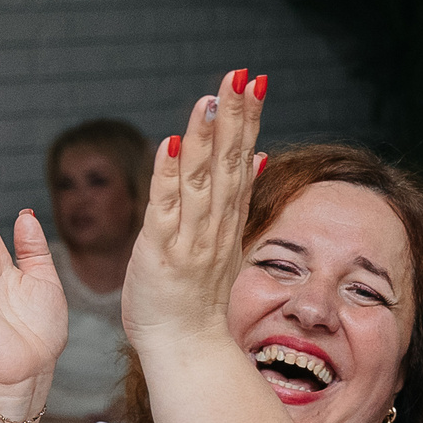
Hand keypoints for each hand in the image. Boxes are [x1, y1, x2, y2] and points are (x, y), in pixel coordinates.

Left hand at [123, 68, 267, 354]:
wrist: (187, 348)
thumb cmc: (197, 299)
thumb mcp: (226, 242)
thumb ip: (239, 198)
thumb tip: (260, 158)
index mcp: (227, 219)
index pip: (241, 158)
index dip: (249, 118)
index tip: (256, 80)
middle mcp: (214, 224)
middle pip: (228, 161)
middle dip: (236, 115)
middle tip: (243, 74)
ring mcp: (189, 238)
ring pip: (200, 179)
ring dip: (206, 137)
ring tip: (212, 97)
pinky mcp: (161, 252)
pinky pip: (165, 208)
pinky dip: (167, 176)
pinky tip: (170, 144)